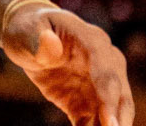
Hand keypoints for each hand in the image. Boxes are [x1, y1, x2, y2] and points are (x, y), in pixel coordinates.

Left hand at [3, 0, 132, 125]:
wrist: (30, 38)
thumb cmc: (28, 29)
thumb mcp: (26, 32)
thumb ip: (37, 40)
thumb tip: (50, 43)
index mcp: (92, 40)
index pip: (106, 72)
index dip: (109, 99)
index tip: (110, 124)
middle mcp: (107, 64)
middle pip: (120, 98)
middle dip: (117, 122)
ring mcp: (101, 86)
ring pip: (113, 115)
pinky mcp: (91, 104)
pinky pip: (96, 124)